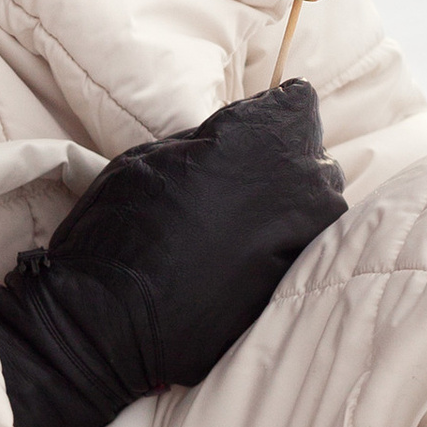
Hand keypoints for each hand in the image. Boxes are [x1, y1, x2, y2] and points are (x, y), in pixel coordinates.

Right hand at [0, 80, 345, 426]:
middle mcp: (303, 182)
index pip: (299, 103)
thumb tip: (233, 139)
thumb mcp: (154, 154)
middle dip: (279, 167)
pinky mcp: (302, 284)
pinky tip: (236, 266)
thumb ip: (210, 142)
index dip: (268, 117)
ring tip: (232, 234)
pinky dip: (277, 253)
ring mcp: (310, 238)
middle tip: (230, 191)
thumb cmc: (120, 228)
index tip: (244, 136)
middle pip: (310, 158)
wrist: (112, 323)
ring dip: (284, 213)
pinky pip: (301, 252)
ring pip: (314, 208)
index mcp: (265, 137)